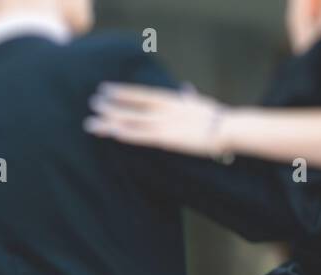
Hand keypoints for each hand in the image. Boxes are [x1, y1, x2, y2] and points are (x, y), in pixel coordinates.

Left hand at [86, 83, 230, 157]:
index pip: (142, 94)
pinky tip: (112, 133)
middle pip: (132, 107)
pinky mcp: (167, 139)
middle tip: (93, 102)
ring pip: (131, 122)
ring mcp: (164, 124)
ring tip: (91, 121)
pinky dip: (126, 134)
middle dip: (111, 105)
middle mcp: (164, 109)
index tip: (106, 89)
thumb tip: (186, 88)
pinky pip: (141, 137)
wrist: (228, 128)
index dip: (123, 92)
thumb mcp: (201, 103)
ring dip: (111, 121)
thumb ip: (189, 97)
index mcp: (172, 100)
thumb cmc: (219, 118)